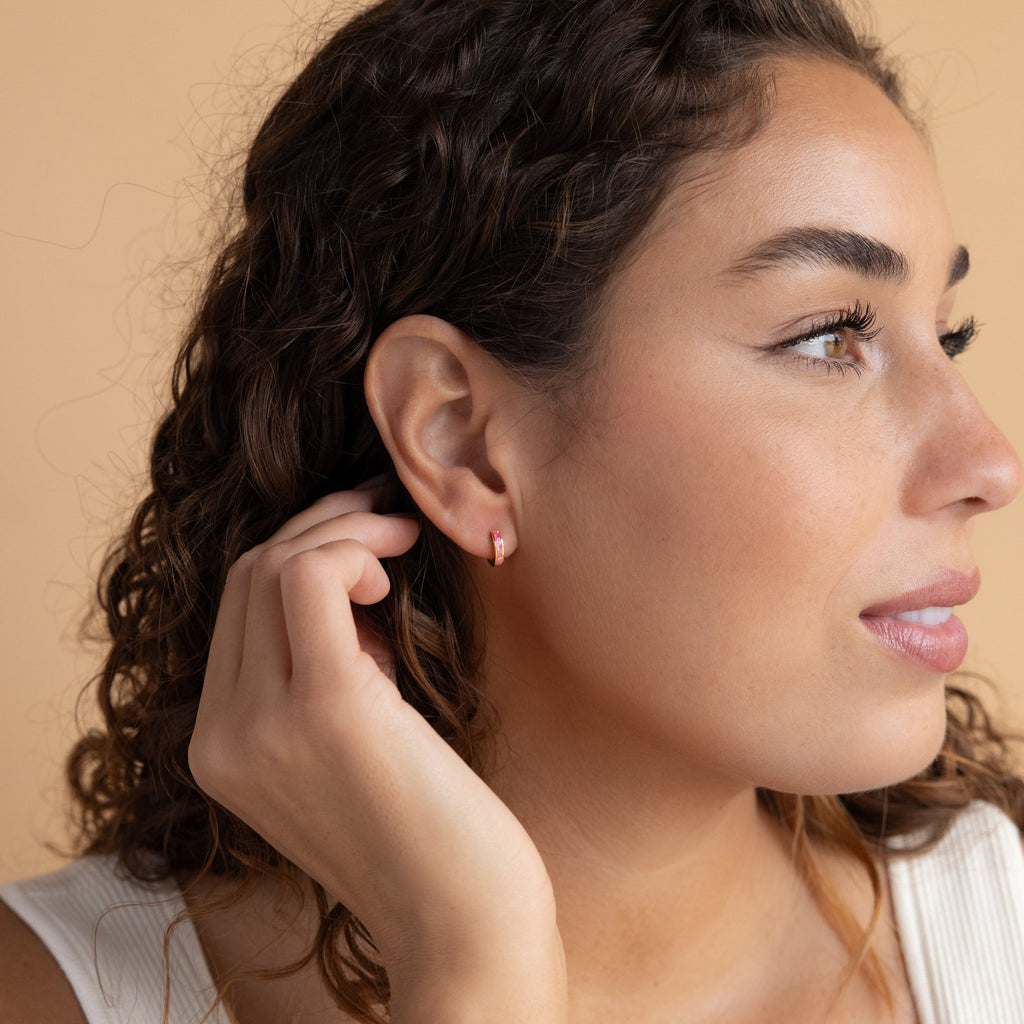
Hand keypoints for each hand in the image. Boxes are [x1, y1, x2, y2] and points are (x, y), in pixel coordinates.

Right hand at [189, 489, 566, 1022]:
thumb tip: (349, 585)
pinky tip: (396, 575)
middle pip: (247, 575)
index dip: (300, 552)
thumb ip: (322, 673)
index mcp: (222, 747)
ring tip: (402, 543)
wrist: (464, 924)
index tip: (366, 540)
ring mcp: (261, 724)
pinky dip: (355, 551)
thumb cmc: (428, 830)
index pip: (235, 609)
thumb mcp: (347, 745)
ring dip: (344, 531)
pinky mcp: (323, 708)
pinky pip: (310, 578)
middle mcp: (222, 737)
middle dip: (323, 526)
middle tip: (389, 518)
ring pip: (273, 565)